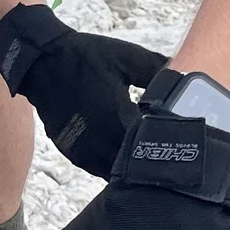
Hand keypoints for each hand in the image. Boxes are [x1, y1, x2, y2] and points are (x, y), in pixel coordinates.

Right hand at [0, 4, 166, 177]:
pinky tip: (123, 158)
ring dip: (129, 169)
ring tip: (146, 160)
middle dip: (150, 162)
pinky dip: (111, 167)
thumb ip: (158, 69)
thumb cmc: (86, 57)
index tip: (181, 144)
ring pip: (114, 173)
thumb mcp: (127, 57)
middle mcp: (100, 141)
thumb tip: (187, 75)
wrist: (41, 62)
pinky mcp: (72, 151)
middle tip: (168, 157)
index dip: (167, 146)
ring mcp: (83, 150)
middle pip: (133, 167)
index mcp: (118, 118)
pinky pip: (97, 169)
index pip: (151, 146)